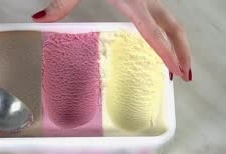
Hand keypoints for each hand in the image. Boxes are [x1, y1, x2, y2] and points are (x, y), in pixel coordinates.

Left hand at [32, 0, 191, 80]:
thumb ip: (60, 3)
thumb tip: (41, 19)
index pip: (152, 32)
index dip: (166, 52)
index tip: (176, 70)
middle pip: (172, 27)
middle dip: (182, 51)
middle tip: (185, 76)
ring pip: (171, 21)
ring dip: (178, 43)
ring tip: (178, 65)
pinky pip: (161, 16)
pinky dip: (167, 33)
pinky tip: (162, 45)